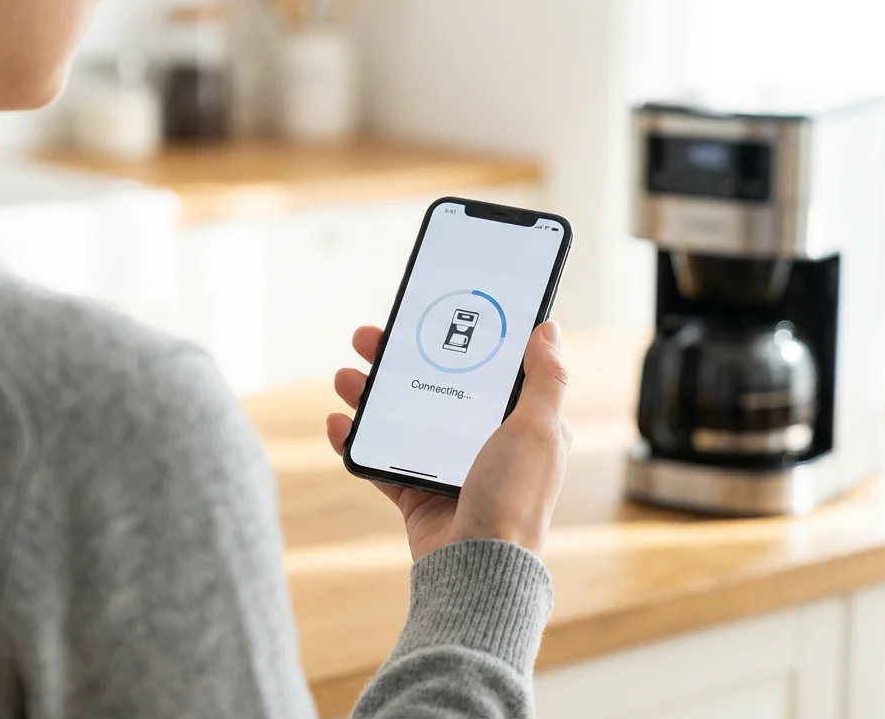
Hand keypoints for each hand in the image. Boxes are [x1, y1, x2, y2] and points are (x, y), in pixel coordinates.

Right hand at [326, 322, 572, 559]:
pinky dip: (356, 443)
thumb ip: (545, 379)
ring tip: (346, 375)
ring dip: (371, 396)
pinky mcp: (418, 497)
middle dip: (399, 362)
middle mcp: (485, 445)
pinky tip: (337, 423)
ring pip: (402, 420)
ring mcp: (448, 471)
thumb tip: (547, 329)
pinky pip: (380, 463)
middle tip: (368, 337)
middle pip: (435, 389)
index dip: (460, 341)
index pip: (488, 372)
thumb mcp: (538, 430)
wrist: (478, 569)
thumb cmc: (515, 499)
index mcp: (520, 427)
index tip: (430, 315)